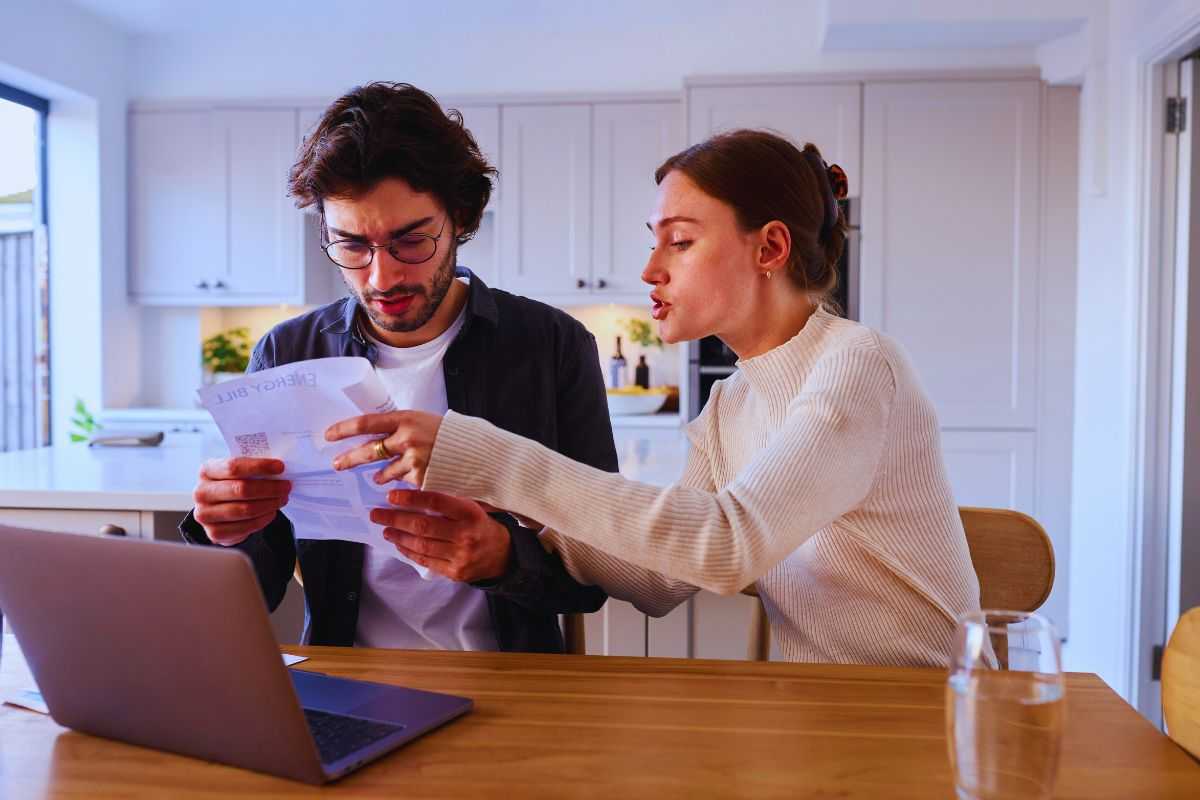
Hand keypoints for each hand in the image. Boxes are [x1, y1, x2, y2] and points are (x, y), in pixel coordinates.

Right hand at [192, 458, 291, 545]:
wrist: (218, 510)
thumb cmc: (231, 485)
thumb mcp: (236, 472)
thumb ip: (251, 468)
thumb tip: (279, 468)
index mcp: (206, 471)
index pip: (234, 466)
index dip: (260, 466)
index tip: (280, 467)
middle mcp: (201, 493)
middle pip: (242, 489)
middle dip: (270, 488)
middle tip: (286, 486)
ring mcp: (205, 515)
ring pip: (246, 510)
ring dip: (270, 504)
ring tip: (282, 499)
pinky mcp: (214, 533)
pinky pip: (246, 526)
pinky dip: (264, 519)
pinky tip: (271, 512)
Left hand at [325, 410, 442, 486]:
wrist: (474, 450)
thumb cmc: (446, 433)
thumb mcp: (420, 420)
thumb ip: (398, 427)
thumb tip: (371, 434)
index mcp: (405, 418)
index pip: (366, 423)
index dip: (344, 429)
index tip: (329, 435)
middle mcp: (406, 438)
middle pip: (368, 451)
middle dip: (349, 459)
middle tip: (337, 464)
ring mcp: (413, 460)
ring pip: (384, 472)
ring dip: (379, 475)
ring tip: (376, 477)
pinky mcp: (420, 478)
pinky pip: (401, 482)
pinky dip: (400, 481)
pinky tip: (406, 478)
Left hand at [370, 489, 510, 581]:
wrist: (503, 555)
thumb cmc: (481, 525)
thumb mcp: (472, 507)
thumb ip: (448, 502)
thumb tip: (413, 494)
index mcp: (470, 514)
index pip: (436, 503)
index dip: (411, 499)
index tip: (391, 496)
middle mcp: (465, 535)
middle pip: (423, 526)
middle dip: (395, 519)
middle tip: (377, 514)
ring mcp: (459, 556)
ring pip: (421, 545)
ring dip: (399, 536)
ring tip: (386, 529)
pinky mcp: (454, 572)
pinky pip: (426, 561)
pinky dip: (409, 551)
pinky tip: (399, 543)